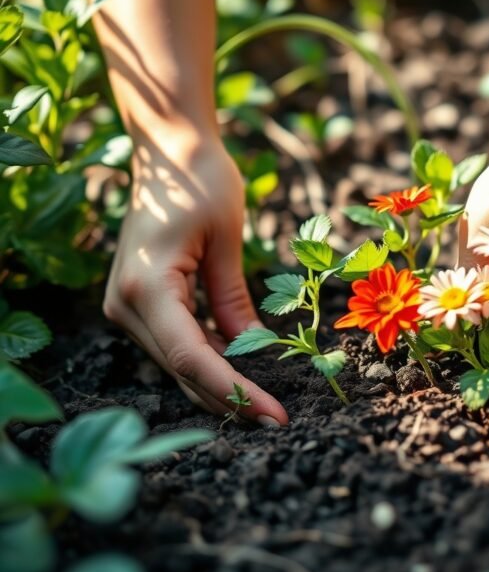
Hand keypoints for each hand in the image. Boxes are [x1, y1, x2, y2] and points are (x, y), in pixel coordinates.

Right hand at [103, 131, 287, 425]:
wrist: (169, 150)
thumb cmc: (202, 181)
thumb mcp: (226, 241)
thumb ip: (235, 303)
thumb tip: (253, 354)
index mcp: (148, 287)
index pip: (191, 358)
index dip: (234, 391)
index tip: (274, 415)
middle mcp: (127, 303)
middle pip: (182, 369)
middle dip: (231, 398)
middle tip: (278, 420)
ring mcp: (128, 304)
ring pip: (178, 363)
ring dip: (220, 385)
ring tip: (266, 405)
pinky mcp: (141, 301)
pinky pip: (177, 343)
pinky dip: (209, 361)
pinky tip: (243, 374)